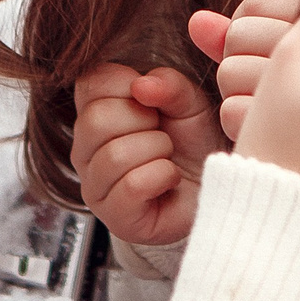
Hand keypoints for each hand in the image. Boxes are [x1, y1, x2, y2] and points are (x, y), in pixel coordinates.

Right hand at [71, 62, 221, 245]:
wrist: (215, 186)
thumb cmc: (193, 142)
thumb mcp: (188, 101)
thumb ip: (169, 84)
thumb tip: (141, 86)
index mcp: (93, 112)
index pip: (90, 83)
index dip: (128, 84)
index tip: (150, 102)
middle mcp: (84, 149)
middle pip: (95, 120)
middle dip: (144, 121)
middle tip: (162, 133)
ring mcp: (94, 185)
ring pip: (114, 155)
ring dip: (157, 151)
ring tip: (166, 157)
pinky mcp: (114, 216)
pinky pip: (132, 185)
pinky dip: (163, 176)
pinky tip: (169, 179)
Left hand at [188, 0, 299, 142]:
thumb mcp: (285, 53)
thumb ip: (237, 32)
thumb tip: (196, 21)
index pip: (257, 3)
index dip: (248, 23)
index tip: (267, 45)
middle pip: (236, 35)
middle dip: (240, 55)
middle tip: (272, 78)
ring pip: (228, 72)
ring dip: (238, 89)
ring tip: (275, 103)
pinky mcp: (285, 133)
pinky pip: (230, 111)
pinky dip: (240, 120)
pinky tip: (271, 127)